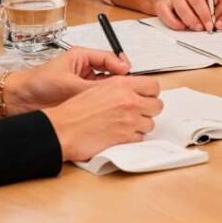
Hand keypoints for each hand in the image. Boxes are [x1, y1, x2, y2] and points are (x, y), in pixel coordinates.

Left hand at [8, 48, 131, 112]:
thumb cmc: (38, 83)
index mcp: (82, 57)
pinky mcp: (80, 100)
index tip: (128, 73)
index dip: (120, 64)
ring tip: (123, 99)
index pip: (108, 58)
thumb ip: (92, 87)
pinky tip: (110, 109)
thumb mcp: (68, 83)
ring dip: (112, 93)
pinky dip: (104, 104)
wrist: (18, 101)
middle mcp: (85, 70)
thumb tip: (115, 88)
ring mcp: (83, 85)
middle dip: (120, 80)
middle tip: (131, 88)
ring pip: (105, 87)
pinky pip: (97, 100)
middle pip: (110, 73)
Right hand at [42, 75, 162, 162]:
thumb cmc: (75, 110)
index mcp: (122, 84)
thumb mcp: (99, 87)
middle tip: (138, 112)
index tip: (146, 97)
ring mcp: (129, 120)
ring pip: (150, 123)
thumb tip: (134, 92)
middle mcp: (129, 100)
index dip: (151, 93)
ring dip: (141, 125)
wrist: (64, 129)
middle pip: (157, 105)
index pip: (154, 86)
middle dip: (149, 110)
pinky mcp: (126, 138)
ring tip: (126, 125)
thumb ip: (121, 88)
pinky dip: (133, 138)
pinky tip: (121, 134)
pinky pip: (140, 138)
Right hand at [149, 0, 221, 31]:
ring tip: (197, 27)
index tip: (213, 20)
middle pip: (193, 0)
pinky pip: (168, 17)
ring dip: (191, 21)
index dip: (207, 10)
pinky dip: (176, 24)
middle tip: (206, 27)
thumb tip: (217, 2)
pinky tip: (183, 26)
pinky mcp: (159, 4)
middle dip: (202, 16)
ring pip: (181, 10)